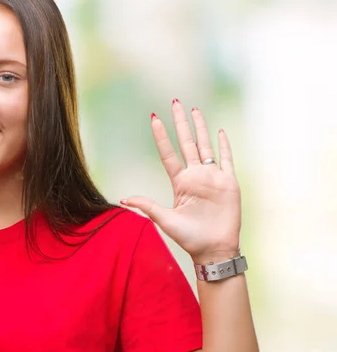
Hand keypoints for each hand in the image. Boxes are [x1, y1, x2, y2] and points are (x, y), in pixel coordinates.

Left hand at [122, 100, 240, 263]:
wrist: (213, 249)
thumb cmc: (189, 237)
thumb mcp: (164, 219)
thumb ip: (147, 206)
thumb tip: (124, 199)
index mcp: (180, 182)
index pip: (168, 154)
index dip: (161, 137)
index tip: (154, 118)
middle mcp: (195, 176)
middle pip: (186, 143)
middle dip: (180, 123)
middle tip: (175, 103)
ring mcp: (212, 177)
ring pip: (205, 145)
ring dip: (200, 128)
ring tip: (194, 109)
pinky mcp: (228, 182)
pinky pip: (226, 159)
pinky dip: (224, 145)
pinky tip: (219, 131)